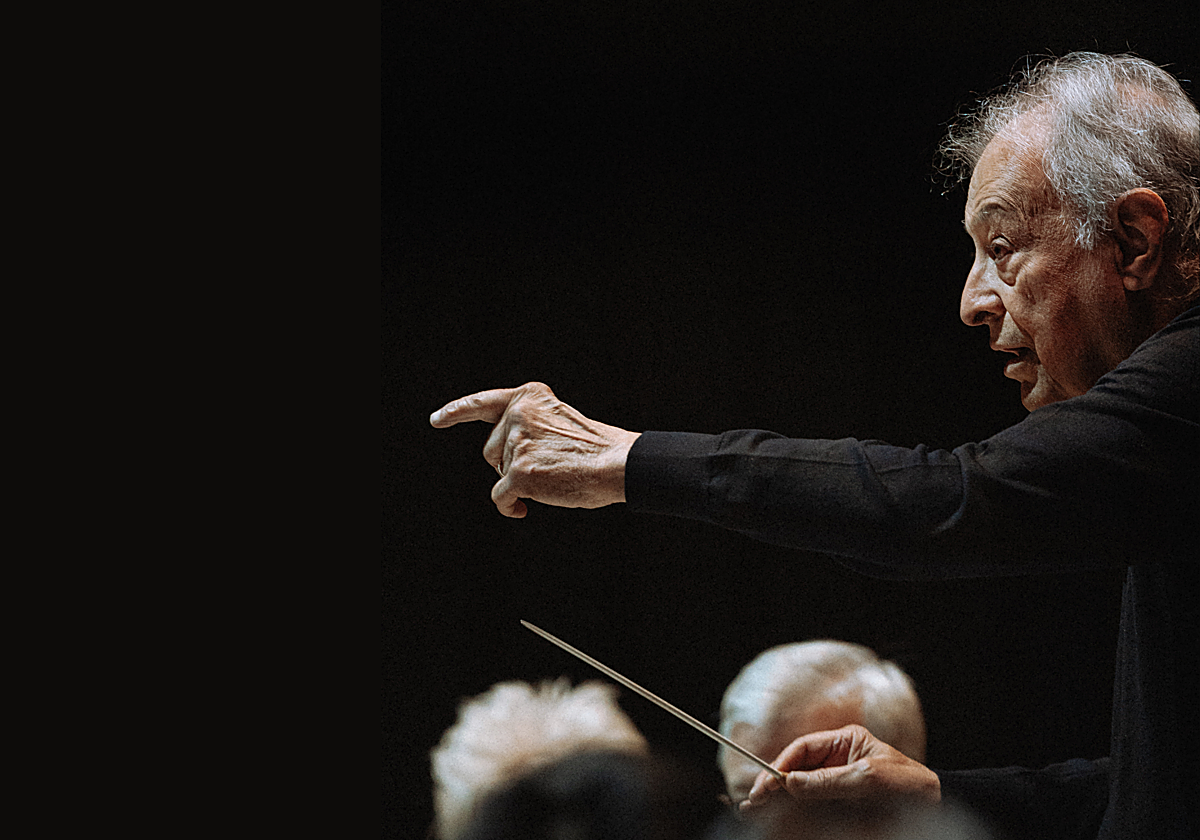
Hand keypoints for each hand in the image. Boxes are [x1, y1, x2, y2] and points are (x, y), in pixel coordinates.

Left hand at [430, 382, 640, 517]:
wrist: (617, 464)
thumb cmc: (594, 448)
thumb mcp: (557, 419)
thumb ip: (528, 425)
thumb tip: (499, 454)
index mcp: (530, 396)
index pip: (484, 402)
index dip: (457, 411)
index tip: (437, 420)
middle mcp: (519, 414)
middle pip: (491, 448)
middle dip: (508, 462)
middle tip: (545, 467)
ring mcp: (518, 443)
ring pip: (497, 471)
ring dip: (516, 481)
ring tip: (550, 478)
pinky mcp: (519, 472)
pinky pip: (500, 496)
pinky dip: (509, 506)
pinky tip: (524, 509)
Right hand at [742, 725, 939, 810]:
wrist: (937, 806)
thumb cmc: (910, 785)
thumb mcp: (869, 779)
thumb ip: (829, 780)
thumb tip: (791, 783)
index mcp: (845, 742)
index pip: (802, 749)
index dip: (780, 766)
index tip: (766, 786)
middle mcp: (838, 760)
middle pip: (796, 770)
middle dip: (773, 785)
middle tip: (753, 803)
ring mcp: (839, 783)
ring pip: (800, 790)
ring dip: (778, 802)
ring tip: (755, 812)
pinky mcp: (841, 806)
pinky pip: (812, 807)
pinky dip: (794, 813)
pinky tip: (778, 819)